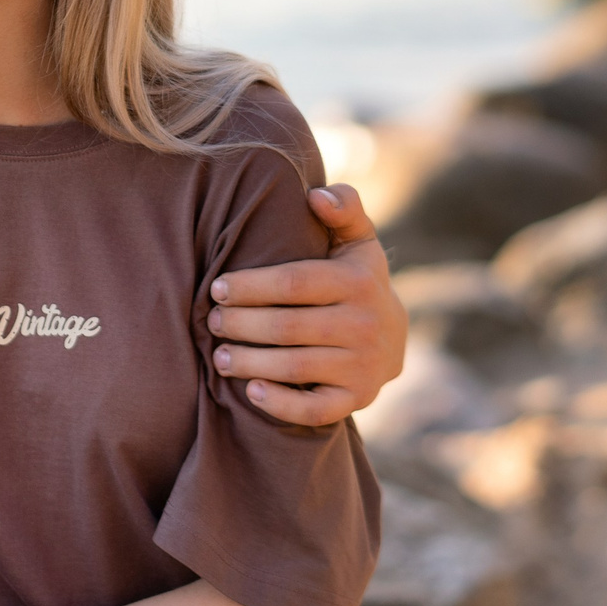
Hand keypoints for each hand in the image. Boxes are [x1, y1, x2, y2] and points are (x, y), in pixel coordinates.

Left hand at [207, 183, 406, 426]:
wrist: (394, 337)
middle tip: (212, 321)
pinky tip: (251, 390)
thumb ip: (342, 207)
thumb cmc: (356, 279)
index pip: (293, 282)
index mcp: (359, 281)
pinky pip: (315, 409)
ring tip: (218, 355)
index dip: (250, 286)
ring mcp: (363, 365)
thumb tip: (315, 196)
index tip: (217, 287)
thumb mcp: (356, 240)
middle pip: (286, 328)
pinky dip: (281, 404)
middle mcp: (365, 324)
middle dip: (241, 325)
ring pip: (293, 367)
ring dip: (248, 362)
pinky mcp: (358, 399)